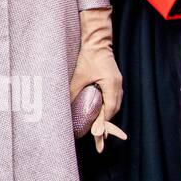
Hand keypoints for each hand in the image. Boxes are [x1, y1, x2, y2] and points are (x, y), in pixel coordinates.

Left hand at [69, 8, 125, 153]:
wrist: (96, 38)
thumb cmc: (88, 55)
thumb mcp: (78, 75)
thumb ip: (73, 91)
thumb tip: (63, 106)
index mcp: (112, 86)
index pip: (109, 111)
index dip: (103, 125)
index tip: (98, 138)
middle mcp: (117, 86)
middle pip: (112, 110)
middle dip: (104, 125)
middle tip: (99, 142)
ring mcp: (116, 83)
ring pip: (111, 104)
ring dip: (104, 116)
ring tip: (97, 131)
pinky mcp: (112, 80)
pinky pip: (110, 97)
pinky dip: (104, 107)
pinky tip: (97, 112)